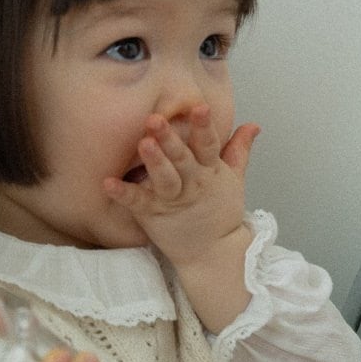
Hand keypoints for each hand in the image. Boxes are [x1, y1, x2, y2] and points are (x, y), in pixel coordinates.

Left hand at [103, 106, 259, 272]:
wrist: (213, 254)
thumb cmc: (220, 213)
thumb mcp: (234, 179)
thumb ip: (239, 150)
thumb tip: (252, 125)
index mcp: (211, 171)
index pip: (209, 145)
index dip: (204, 126)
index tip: (199, 107)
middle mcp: (193, 184)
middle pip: (182, 159)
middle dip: (170, 139)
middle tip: (155, 119)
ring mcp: (173, 200)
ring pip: (165, 179)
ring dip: (154, 162)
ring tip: (143, 144)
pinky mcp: (154, 215)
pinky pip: (138, 203)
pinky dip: (124, 194)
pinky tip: (108, 183)